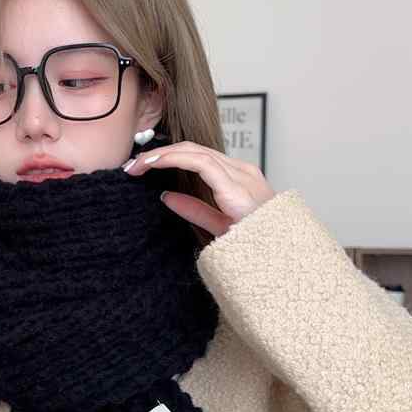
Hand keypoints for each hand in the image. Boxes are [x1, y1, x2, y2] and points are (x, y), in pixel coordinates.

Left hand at [123, 141, 275, 236]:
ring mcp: (241, 174)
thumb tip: (166, 196)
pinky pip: (200, 162)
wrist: (279, 260)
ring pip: (194, 151)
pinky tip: (153, 164)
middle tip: (132, 165)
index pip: (198, 158)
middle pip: (193, 150)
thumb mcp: (218, 226)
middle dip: (160, 154)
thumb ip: (195, 209)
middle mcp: (242, 171)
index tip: (142, 168)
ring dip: (161, 155)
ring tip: (137, 164)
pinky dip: (173, 159)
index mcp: (239, 179)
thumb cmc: (257, 246)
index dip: (169, 158)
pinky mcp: (236, 184)